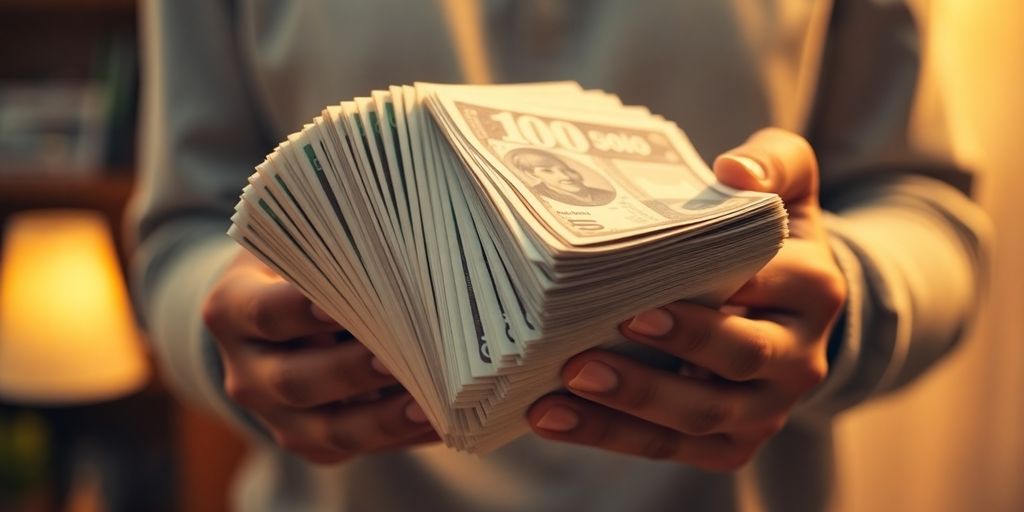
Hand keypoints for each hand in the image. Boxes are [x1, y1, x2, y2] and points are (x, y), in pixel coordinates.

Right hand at [202, 251, 436, 463]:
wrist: (278, 316)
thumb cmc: (303, 267)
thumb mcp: (301, 248)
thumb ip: (335, 257)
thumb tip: (405, 266)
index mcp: (232, 310)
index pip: (265, 313)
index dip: (304, 310)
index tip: (344, 304)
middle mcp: (245, 373)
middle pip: (297, 381)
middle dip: (352, 371)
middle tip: (399, 358)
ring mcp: (274, 416)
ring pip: (329, 431)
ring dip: (384, 420)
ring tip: (432, 404)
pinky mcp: (308, 443)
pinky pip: (356, 449)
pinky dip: (401, 437)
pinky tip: (442, 421)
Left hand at [528, 128, 845, 470]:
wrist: (788, 306)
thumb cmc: (770, 236)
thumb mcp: (788, 184)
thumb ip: (773, 162)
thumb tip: (734, 171)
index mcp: (815, 290)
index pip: (771, 286)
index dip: (719, 286)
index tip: (657, 284)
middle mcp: (800, 358)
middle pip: (740, 359)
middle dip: (676, 347)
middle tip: (612, 326)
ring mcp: (766, 408)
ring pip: (701, 415)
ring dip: (632, 402)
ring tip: (569, 380)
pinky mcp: (731, 444)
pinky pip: (671, 448)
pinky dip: (610, 435)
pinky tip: (552, 416)